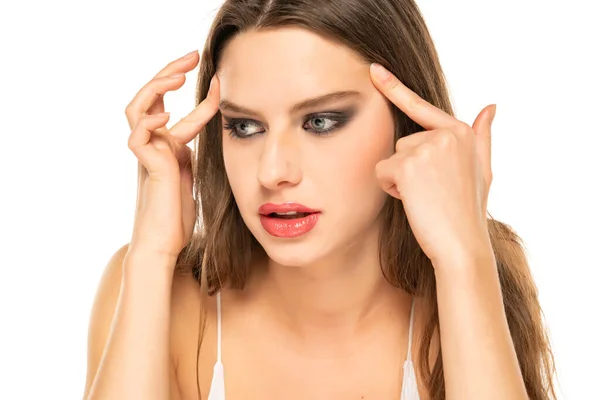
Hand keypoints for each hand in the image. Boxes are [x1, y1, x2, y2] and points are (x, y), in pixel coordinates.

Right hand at [125, 50, 219, 261]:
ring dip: (155, 87)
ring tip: (177, 76)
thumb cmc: (177, 218)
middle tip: (191, 55)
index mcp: (167, 148)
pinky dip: (148, 123)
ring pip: (136, 108)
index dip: (202, 98)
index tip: (223, 83)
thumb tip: (192, 141)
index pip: (180, 112)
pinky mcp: (147, 167)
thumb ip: (189, 157)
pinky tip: (165, 116)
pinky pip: (137, 137)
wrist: (164, 245)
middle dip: (170, 73)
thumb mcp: (191, 178)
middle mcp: (154, 146)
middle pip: (151, 98)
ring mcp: (147, 155)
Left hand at [370, 63, 495, 267]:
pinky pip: (382, 171)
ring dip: (399, 180)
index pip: (420, 106)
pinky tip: (412, 201)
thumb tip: (491, 106)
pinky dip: (390, 189)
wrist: (462, 245)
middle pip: (402, 143)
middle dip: (408, 169)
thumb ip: (481, 136)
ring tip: (424, 197)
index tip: (374, 69)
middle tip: (431, 192)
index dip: (394, 87)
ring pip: (390, 158)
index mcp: (460, 131)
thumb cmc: (468, 212)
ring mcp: (427, 147)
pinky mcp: (408, 164)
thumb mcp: (482, 170)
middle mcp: (444, 133)